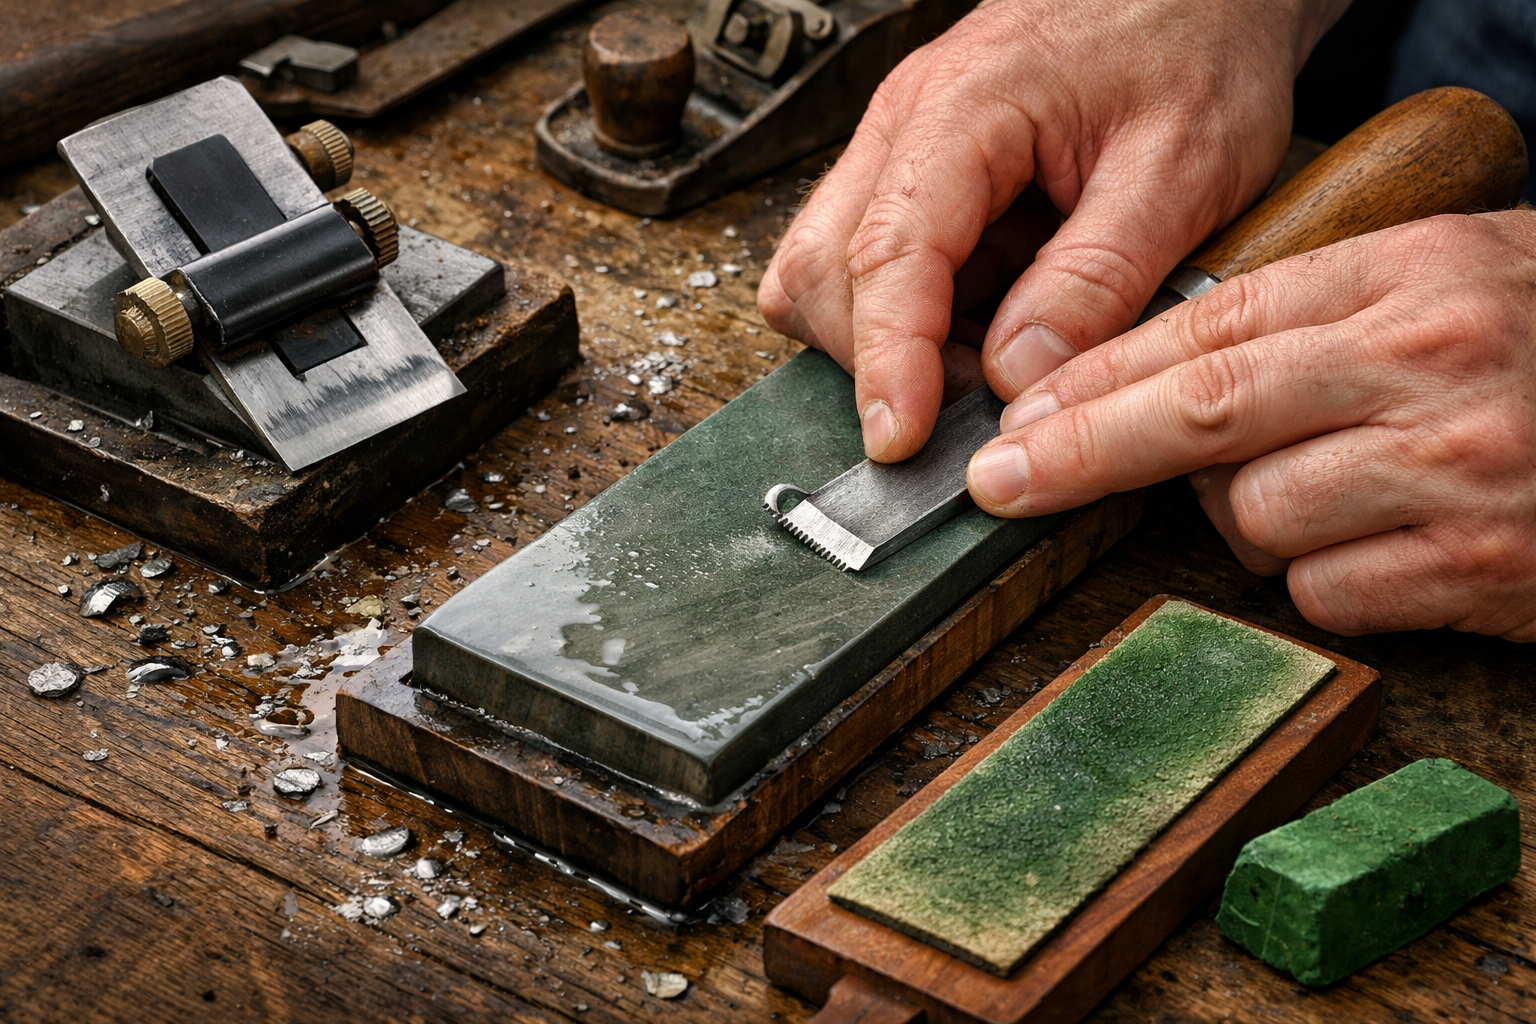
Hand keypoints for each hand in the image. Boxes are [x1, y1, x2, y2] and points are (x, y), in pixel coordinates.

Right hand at [758, 0, 1346, 461]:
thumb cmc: (1195, 44)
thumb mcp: (1184, 166)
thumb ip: (1098, 277)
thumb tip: (1017, 378)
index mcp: (964, 108)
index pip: (888, 254)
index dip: (888, 361)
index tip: (900, 441)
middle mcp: (906, 125)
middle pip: (821, 272)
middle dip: (877, 360)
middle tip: (968, 412)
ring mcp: (901, 151)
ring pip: (826, 275)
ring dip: (889, 342)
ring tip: (987, 364)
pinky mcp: (917, 180)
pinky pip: (871, 268)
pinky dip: (916, 320)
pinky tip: (990, 323)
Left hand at [967, 212, 1535, 638]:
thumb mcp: (1441, 281)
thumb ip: (1308, 316)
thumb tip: (1151, 378)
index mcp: (1409, 274)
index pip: (1207, 326)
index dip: (1093, 378)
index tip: (1015, 417)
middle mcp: (1427, 365)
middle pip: (1200, 417)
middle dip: (1079, 455)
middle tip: (1002, 483)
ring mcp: (1454, 471)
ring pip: (1253, 517)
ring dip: (1247, 519)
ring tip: (1325, 486)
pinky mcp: (1479, 566)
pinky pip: (1324, 591)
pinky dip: (1324, 578)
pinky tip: (1384, 543)